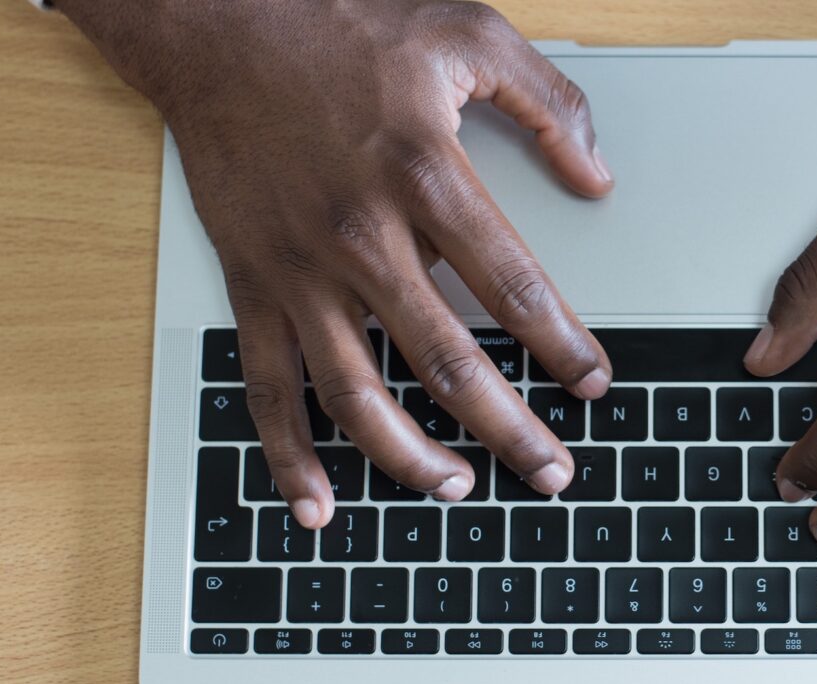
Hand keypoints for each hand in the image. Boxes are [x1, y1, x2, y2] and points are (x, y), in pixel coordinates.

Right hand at [59, 0, 614, 527]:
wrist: (218, 24)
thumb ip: (547, 101)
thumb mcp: (466, 33)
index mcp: (426, 176)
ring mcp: (301, 271)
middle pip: (447, 361)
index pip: (513, 287)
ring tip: (460, 490)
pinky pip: (267, 386)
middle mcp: (362, 237)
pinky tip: (318, 502)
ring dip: (410, 457)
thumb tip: (598, 175)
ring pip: (357, 393)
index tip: (593, 384)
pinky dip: (288, 453)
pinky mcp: (252, 284)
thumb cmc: (342, 26)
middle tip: (552, 473)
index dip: (562, 345)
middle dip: (509, 429)